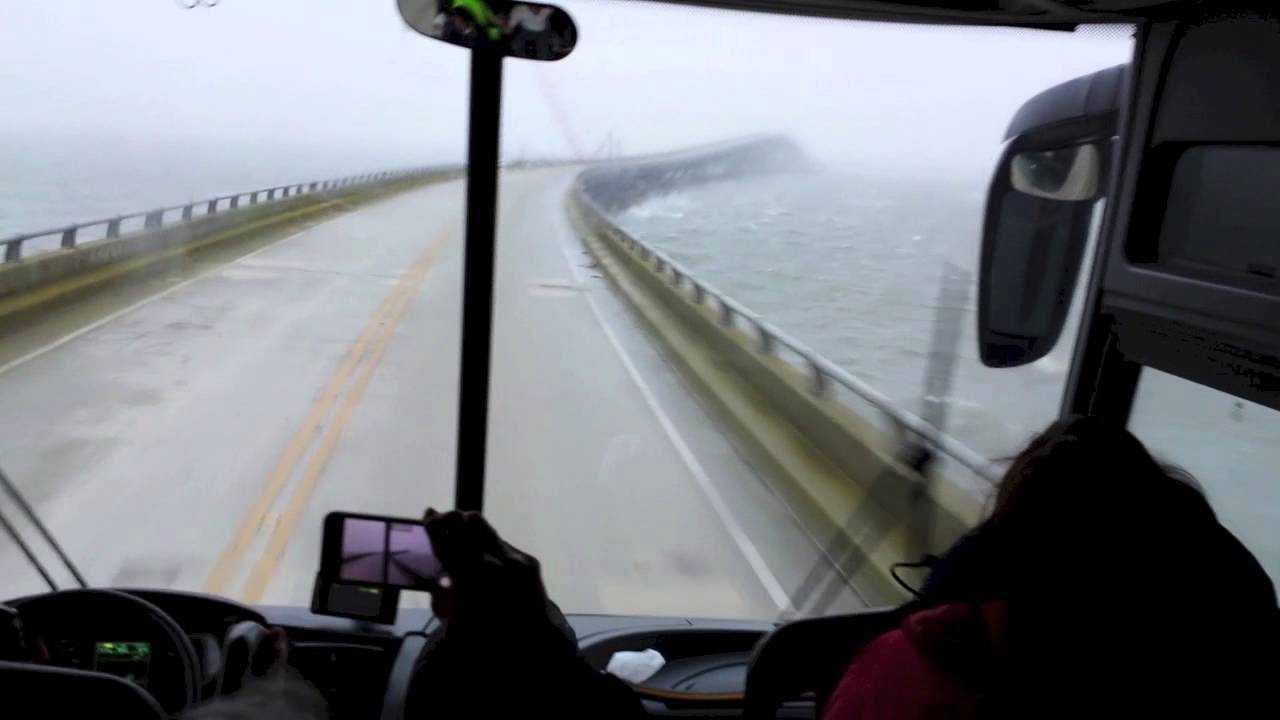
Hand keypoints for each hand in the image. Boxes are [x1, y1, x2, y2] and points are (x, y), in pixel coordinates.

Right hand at [422, 508, 575, 652]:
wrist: (534, 643)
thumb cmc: (488, 638)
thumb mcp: (455, 625)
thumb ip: (443, 599)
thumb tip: (438, 577)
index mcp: (470, 584)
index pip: (448, 545)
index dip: (435, 527)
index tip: (427, 515)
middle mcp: (494, 567)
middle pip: (465, 526)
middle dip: (449, 519)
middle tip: (438, 517)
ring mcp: (515, 561)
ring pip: (483, 528)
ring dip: (467, 525)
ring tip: (457, 525)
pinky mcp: (529, 561)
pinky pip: (500, 541)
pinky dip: (485, 541)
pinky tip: (479, 546)